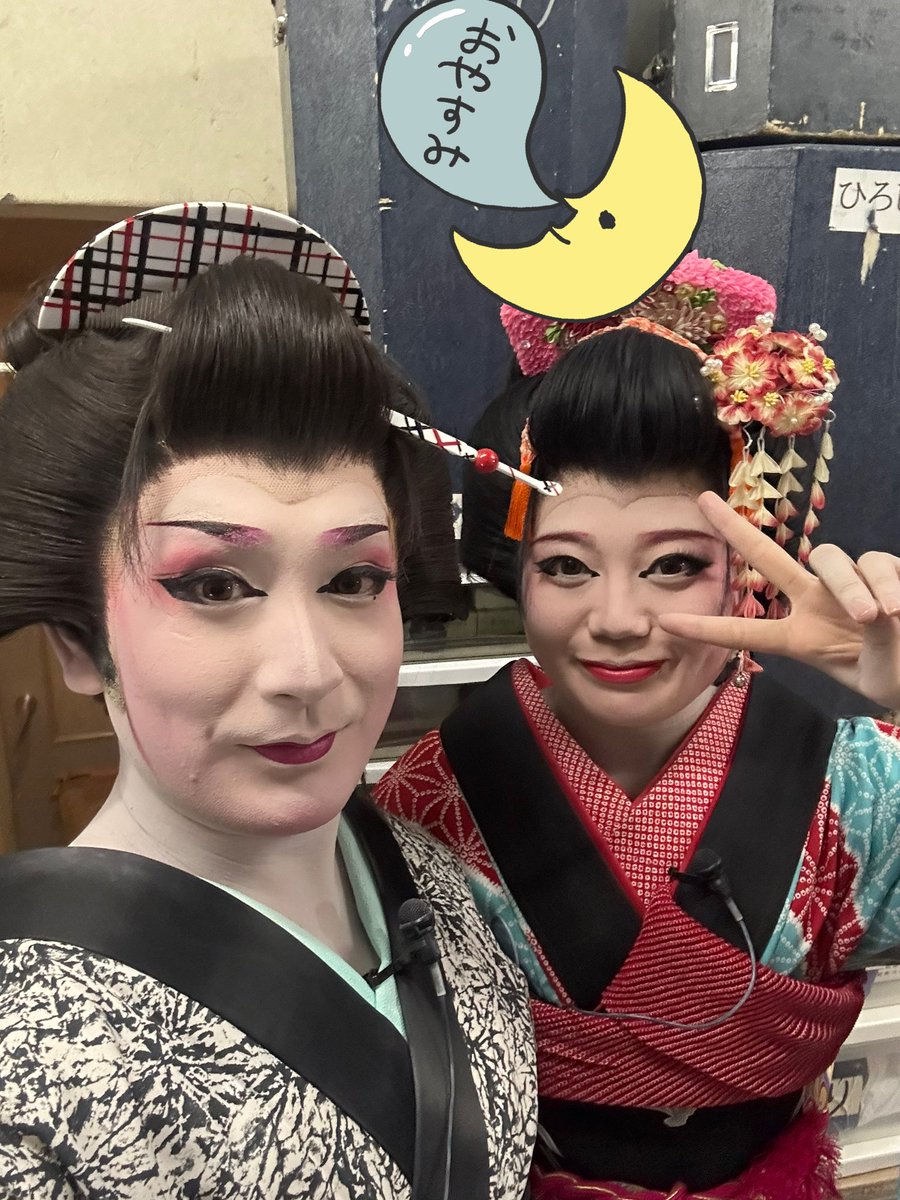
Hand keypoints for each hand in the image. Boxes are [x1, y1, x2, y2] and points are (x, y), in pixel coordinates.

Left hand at [657, 492, 899, 709]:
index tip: (665, 621)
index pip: (748, 632)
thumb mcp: (873, 672)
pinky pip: (876, 563)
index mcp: (800, 638)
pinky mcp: (883, 570)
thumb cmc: (895, 674)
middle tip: (703, 501)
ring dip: (849, 587)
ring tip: (870, 618)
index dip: (708, 629)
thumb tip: (876, 609)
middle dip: (734, 528)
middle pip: (768, 557)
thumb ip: (875, 641)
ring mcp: (848, 584)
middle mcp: (815, 603)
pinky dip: (885, 584)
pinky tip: (896, 609)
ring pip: (829, 558)